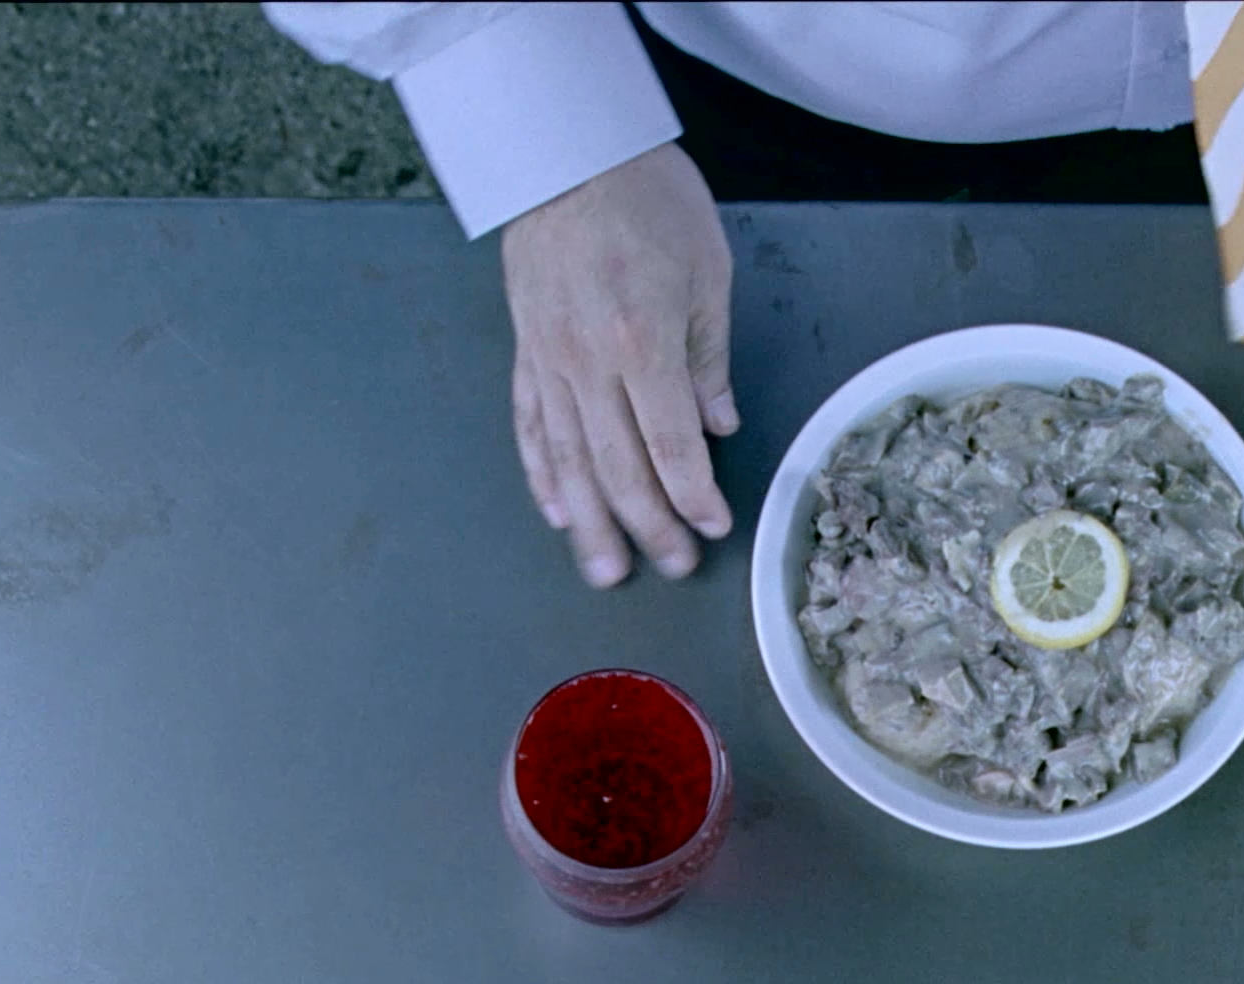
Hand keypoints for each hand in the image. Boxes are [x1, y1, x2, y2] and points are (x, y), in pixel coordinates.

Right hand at [502, 143, 738, 588]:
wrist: (566, 153)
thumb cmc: (647, 200)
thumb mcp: (706, 271)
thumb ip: (708, 357)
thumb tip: (717, 426)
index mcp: (642, 343)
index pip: (670, 445)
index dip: (692, 496)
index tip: (713, 528)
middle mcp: (589, 363)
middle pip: (618, 467)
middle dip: (648, 526)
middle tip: (674, 566)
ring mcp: (549, 361)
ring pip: (569, 461)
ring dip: (591, 523)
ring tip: (607, 571)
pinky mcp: (526, 352)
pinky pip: (532, 426)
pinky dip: (544, 474)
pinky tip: (559, 511)